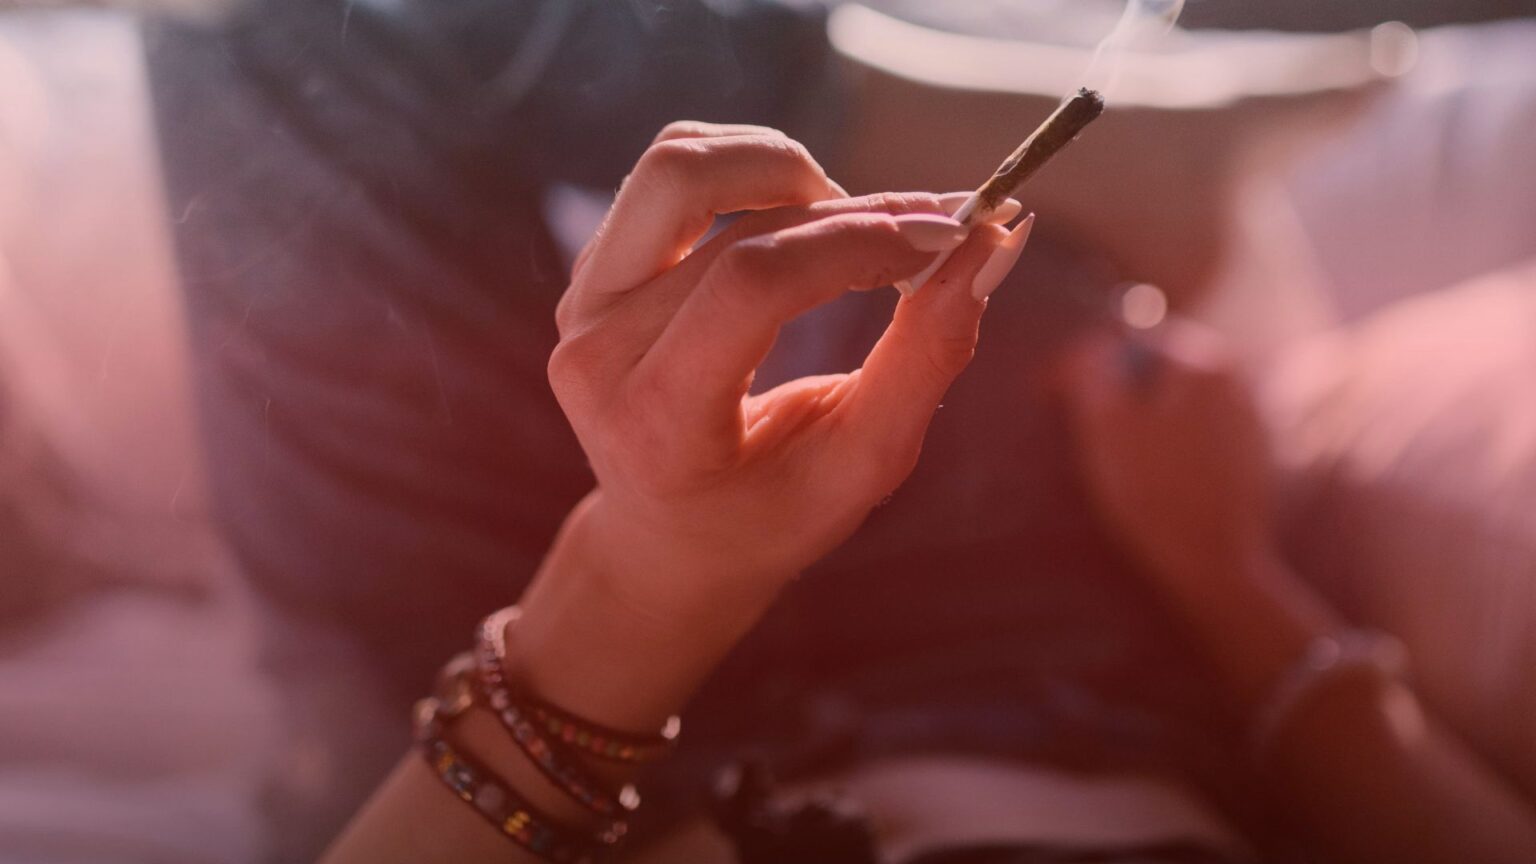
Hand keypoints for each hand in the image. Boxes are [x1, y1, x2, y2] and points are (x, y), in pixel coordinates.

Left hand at [549, 122, 1011, 623]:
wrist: (669, 539)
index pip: (750, 286)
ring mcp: (580, 306)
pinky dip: (749, 171)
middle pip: (727, 222)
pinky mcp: (590, 272)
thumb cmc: (774, 514)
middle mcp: (598, 354)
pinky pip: (670, 175)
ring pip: (681, 168)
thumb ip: (925, 356)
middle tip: (921, 231)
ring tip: (846, 223)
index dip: (856, 242)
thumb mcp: (862, 463)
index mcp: (657, 423)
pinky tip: (799, 219)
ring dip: (783, 168)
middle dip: (846, 207)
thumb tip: (992, 244)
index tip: (947, 235)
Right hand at [1058, 320, 1273, 589]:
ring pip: (1173, 406)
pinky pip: (1195, 437)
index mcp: (1204, 363)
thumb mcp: (1105, 425)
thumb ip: (1090, 370)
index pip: (1126, 346)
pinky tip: (1146, 478)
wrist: (1214, 566)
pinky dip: (1164, 447)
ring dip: (1138, 422)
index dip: (1079, 371)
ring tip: (1109, 459)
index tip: (1047, 400)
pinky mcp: (1250, 460)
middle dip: (1112, 396)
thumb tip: (1086, 349)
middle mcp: (1237, 382)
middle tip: (1076, 432)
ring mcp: (1250, 422)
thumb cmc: (1153, 493)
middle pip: (1152, 374)